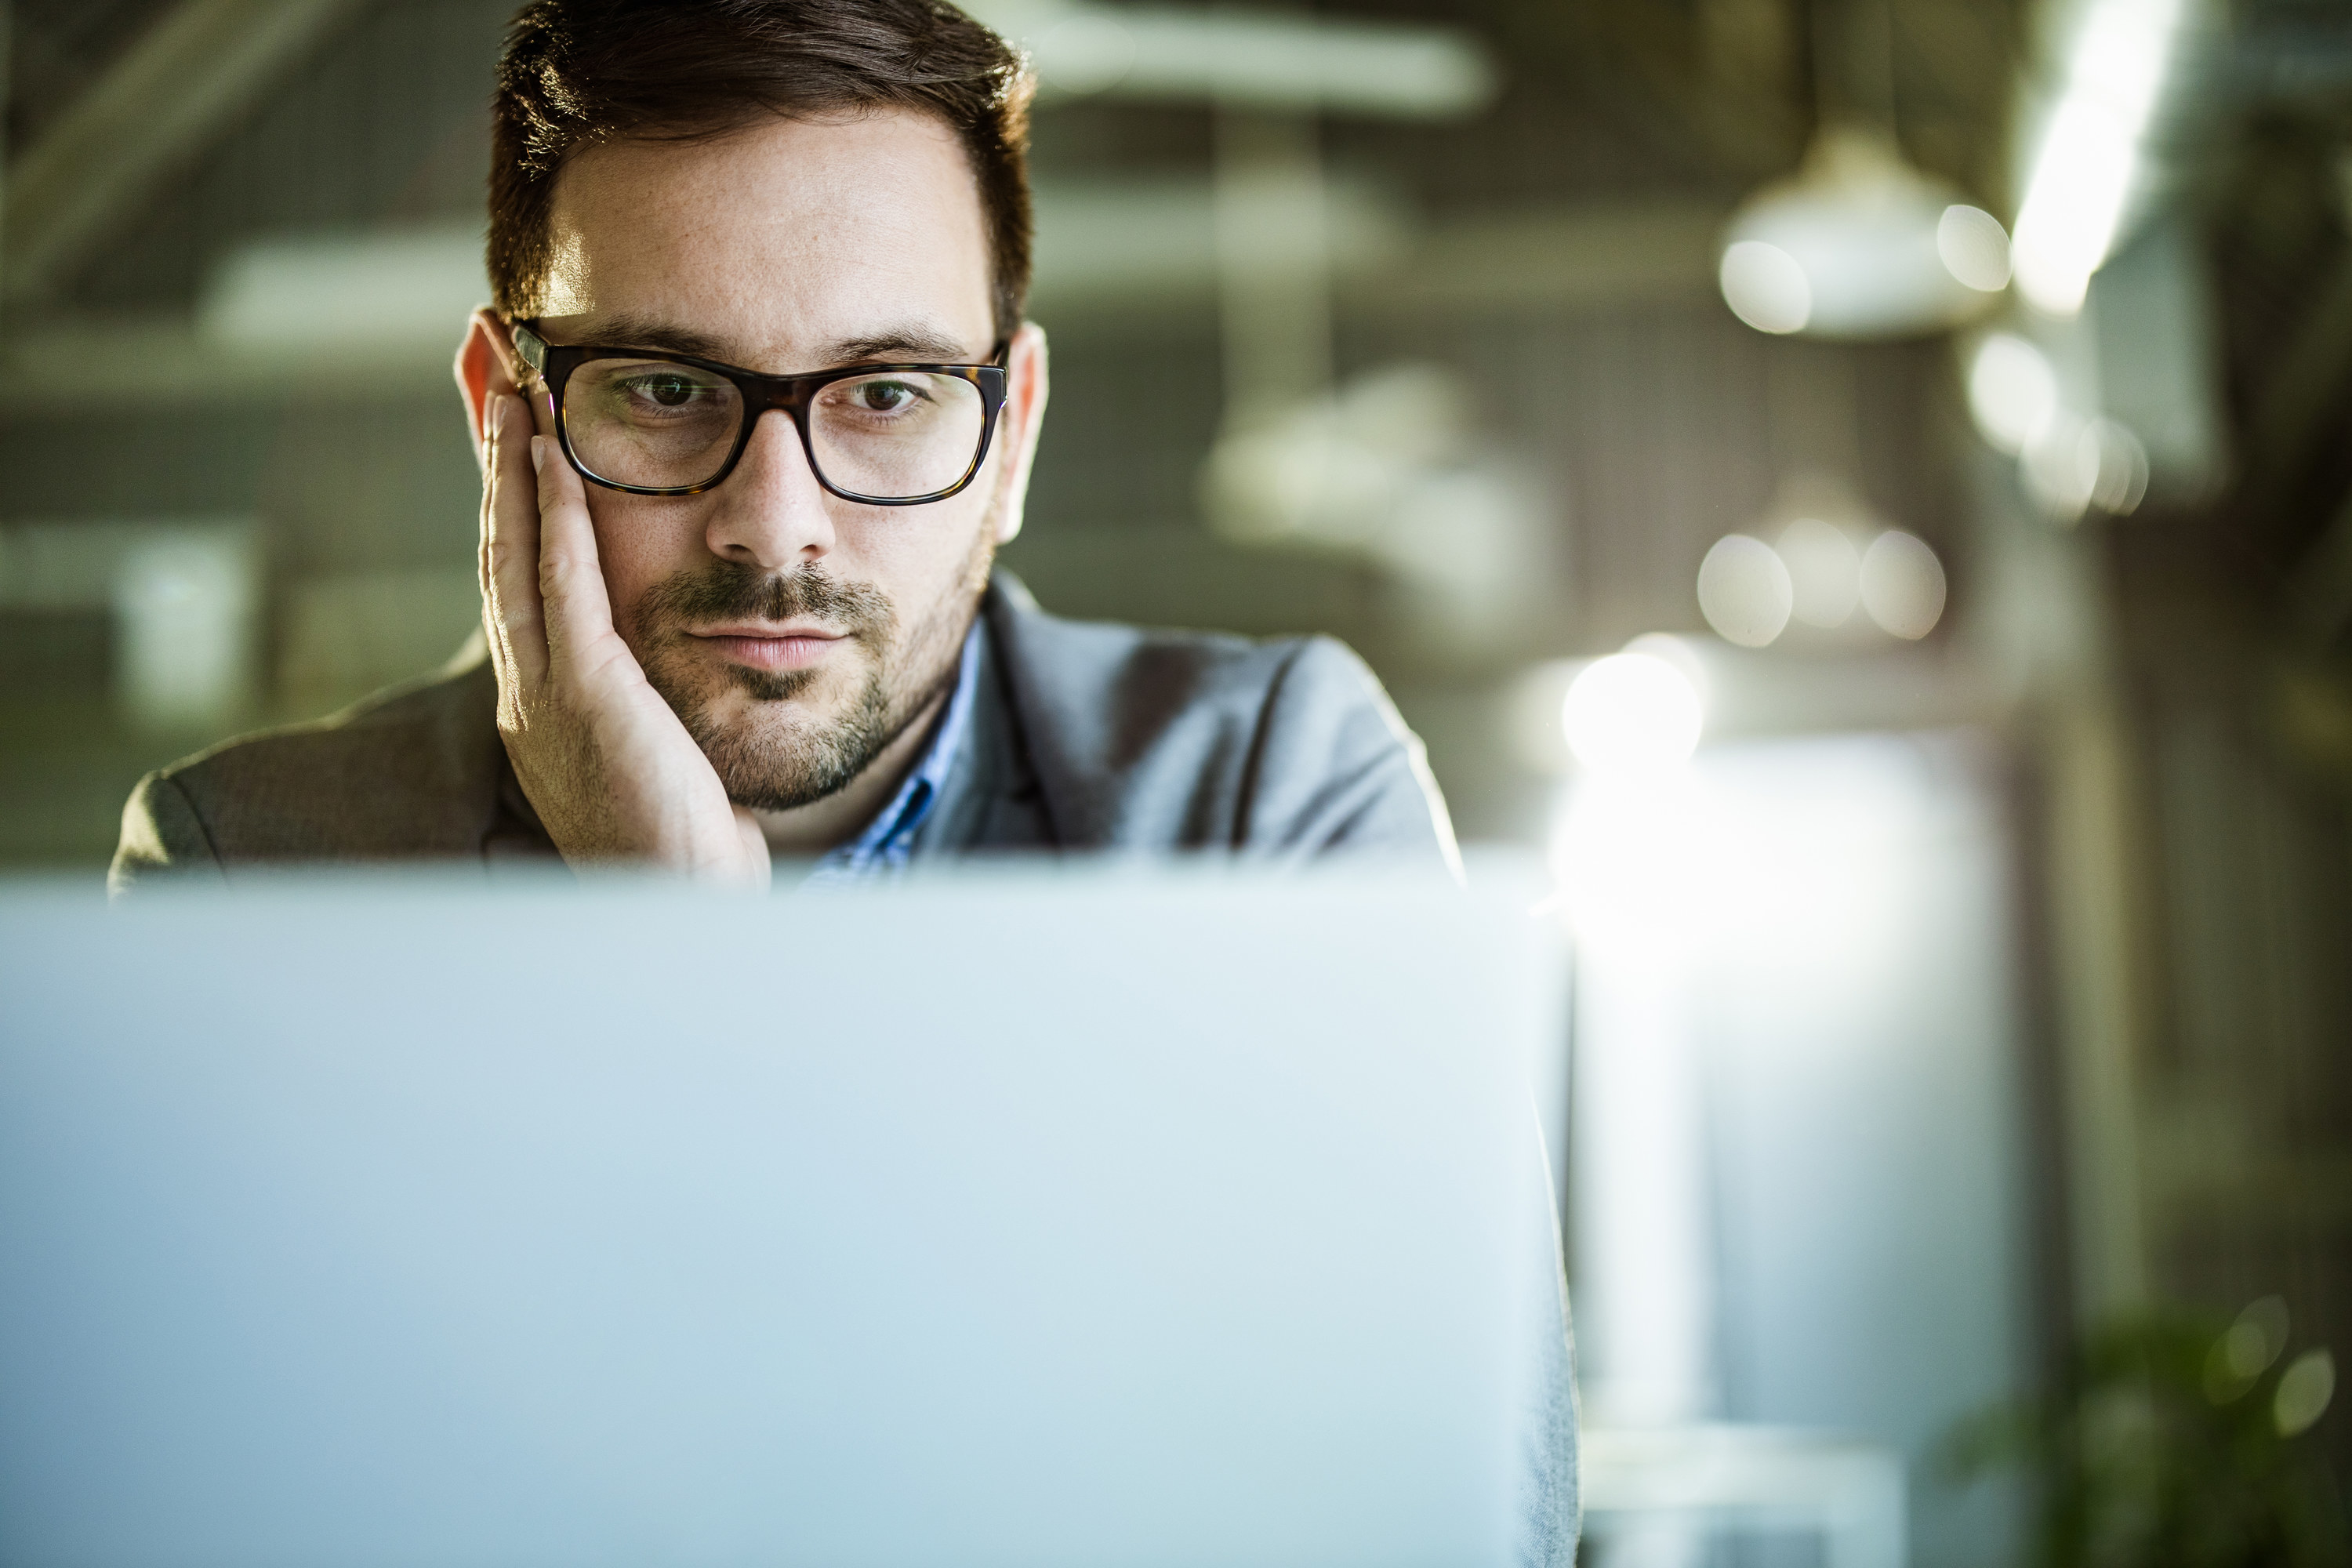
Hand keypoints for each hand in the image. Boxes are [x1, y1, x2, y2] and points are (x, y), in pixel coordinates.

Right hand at [478, 392, 770, 886]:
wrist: (683, 908)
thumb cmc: (684, 844)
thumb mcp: (659, 749)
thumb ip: (648, 696)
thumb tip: (673, 655)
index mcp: (541, 700)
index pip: (518, 570)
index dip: (509, 489)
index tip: (509, 414)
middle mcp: (525, 688)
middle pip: (498, 541)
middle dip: (491, 448)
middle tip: (484, 361)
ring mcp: (542, 690)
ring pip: (514, 548)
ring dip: (510, 458)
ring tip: (510, 379)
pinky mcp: (579, 694)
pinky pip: (561, 581)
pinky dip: (552, 510)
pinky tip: (551, 451)